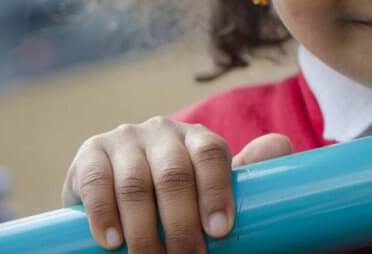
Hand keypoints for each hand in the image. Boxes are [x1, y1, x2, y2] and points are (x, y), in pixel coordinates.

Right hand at [62, 117, 291, 252]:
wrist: (116, 192)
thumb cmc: (177, 196)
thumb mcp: (210, 186)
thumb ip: (244, 174)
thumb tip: (281, 145)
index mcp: (197, 138)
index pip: (212, 154)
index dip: (216, 191)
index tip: (220, 231)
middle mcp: (162, 131)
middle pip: (174, 173)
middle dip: (181, 224)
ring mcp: (125, 139)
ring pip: (135, 183)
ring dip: (143, 229)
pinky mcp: (90, 153)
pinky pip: (96, 182)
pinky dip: (103, 214)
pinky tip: (112, 242)